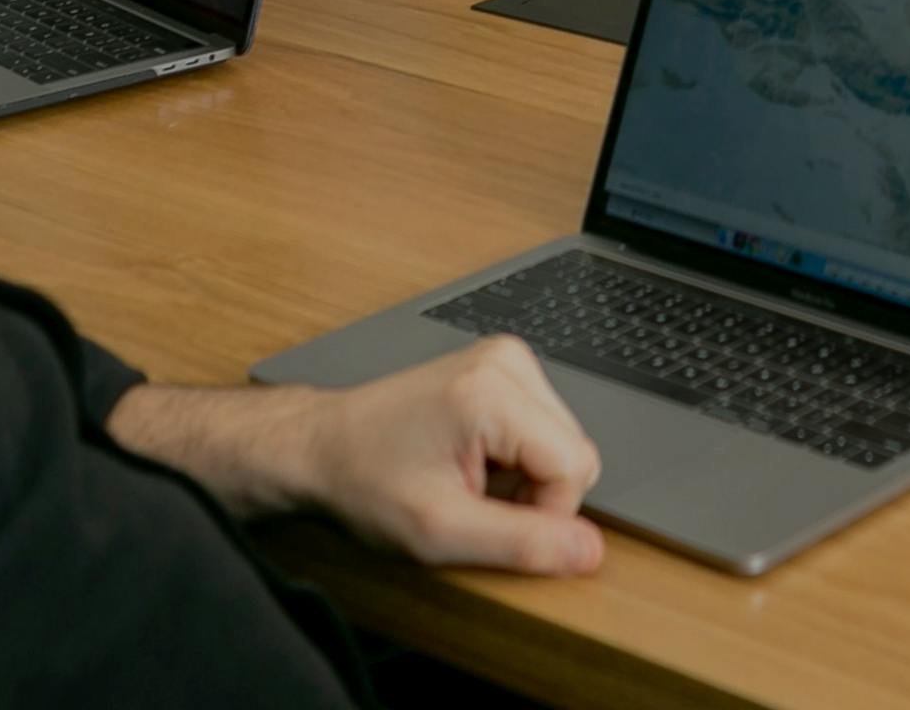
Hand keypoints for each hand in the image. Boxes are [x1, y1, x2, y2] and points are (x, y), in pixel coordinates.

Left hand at [298, 336, 603, 574]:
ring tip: (466, 480)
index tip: (485, 520)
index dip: (543, 514)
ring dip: (525, 478)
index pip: (576, 467)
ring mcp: (505, 359)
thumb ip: (521, 543)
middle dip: (534, 494)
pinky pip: (544, 429)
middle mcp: (506, 361)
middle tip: (471, 501)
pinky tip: (470, 461)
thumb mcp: (440, 531)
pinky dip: (515, 458)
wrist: (319, 448)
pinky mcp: (501, 368)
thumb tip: (590, 550)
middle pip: (576, 452)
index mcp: (492, 391)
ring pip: (564, 443)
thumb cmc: (364, 482)